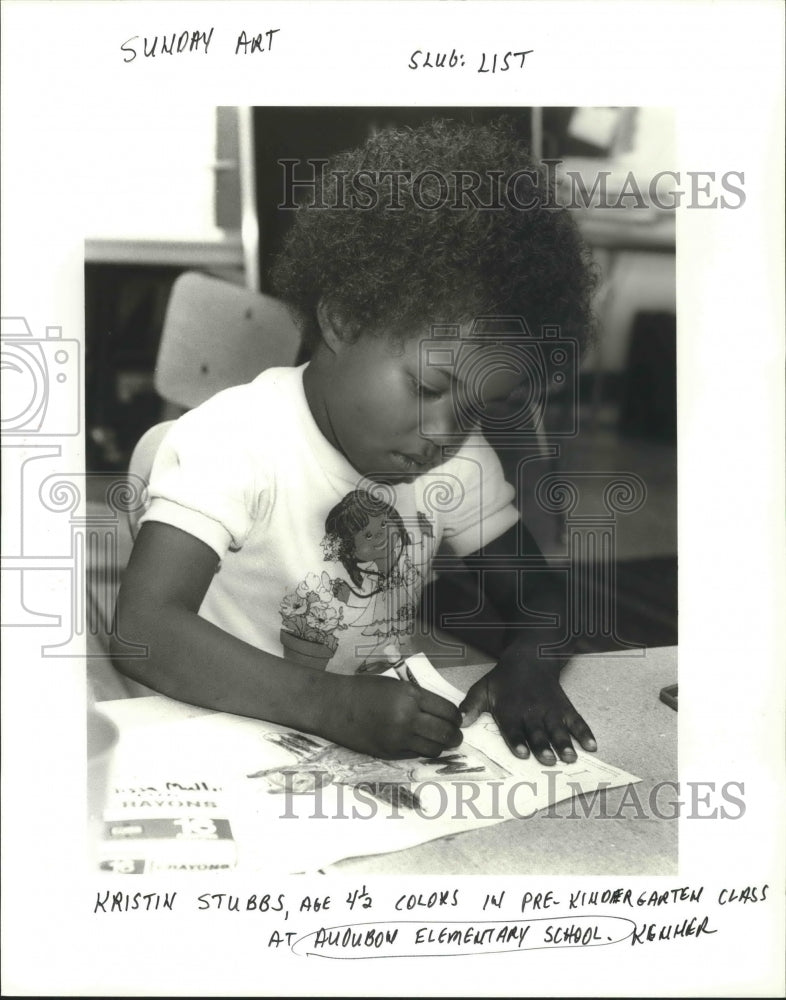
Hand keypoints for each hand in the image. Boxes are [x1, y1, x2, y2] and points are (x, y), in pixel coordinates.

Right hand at [332, 674, 462, 758]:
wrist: (333, 705)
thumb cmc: (363, 689)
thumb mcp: (395, 684)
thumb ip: (418, 697)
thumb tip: (442, 712)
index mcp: (410, 696)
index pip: (447, 711)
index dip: (456, 717)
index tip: (457, 719)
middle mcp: (407, 718)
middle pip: (445, 733)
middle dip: (455, 736)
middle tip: (456, 735)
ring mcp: (397, 738)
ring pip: (434, 749)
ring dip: (441, 746)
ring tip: (440, 742)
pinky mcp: (388, 753)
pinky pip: (415, 755)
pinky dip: (422, 751)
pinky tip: (419, 744)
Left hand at [459, 652, 595, 765]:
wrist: (530, 658)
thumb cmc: (504, 680)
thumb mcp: (483, 689)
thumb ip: (471, 706)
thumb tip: (459, 723)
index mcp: (510, 710)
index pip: (513, 728)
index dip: (517, 740)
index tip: (522, 753)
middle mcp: (531, 712)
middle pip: (537, 731)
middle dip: (543, 746)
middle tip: (548, 760)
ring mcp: (550, 710)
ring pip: (558, 728)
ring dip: (564, 743)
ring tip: (570, 757)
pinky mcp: (564, 707)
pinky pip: (576, 720)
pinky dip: (585, 732)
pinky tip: (592, 745)